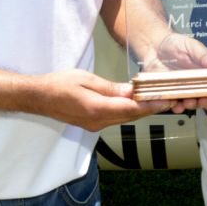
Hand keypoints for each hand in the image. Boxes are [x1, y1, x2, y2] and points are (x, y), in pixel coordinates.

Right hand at [34, 70, 171, 128]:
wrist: (38, 97)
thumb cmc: (59, 84)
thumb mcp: (87, 79)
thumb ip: (111, 88)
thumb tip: (131, 92)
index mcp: (96, 109)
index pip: (131, 109)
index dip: (151, 106)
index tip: (166, 100)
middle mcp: (97, 122)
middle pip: (130, 117)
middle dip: (150, 108)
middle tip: (168, 98)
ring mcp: (94, 126)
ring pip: (124, 119)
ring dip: (140, 111)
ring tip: (156, 100)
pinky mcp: (91, 124)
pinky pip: (115, 119)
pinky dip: (127, 112)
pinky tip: (134, 103)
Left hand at [139, 32, 206, 112]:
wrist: (154, 47)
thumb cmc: (177, 45)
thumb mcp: (193, 47)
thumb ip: (206, 56)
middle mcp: (199, 87)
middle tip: (204, 99)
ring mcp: (184, 92)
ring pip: (192, 105)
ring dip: (192, 106)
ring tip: (188, 101)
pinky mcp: (170, 95)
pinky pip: (173, 105)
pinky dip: (174, 106)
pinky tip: (173, 102)